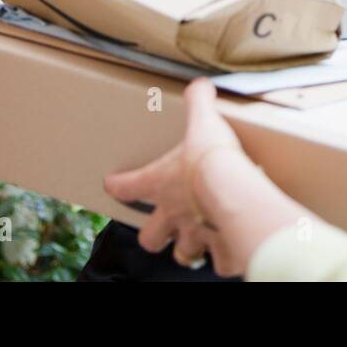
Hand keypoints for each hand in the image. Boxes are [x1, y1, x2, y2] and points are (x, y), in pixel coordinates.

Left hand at [104, 78, 253, 272]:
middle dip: (155, 235)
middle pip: (150, 237)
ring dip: (189, 247)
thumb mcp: (203, 122)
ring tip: (201, 239)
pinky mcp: (222, 249)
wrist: (234, 188)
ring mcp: (196, 235)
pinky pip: (222, 261)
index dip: (118, 185)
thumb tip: (199, 85)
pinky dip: (226, 256)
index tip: (113, 183)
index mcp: (160, 184)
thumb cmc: (210, 157)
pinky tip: (233, 248)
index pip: (127, 186)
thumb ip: (198, 102)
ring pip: (183, 253)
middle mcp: (173, 215)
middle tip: (165, 226)